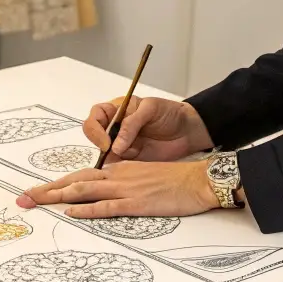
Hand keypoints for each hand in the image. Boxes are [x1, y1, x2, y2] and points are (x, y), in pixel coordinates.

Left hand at [15, 159, 217, 218]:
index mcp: (119, 170)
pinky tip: (72, 212)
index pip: (81, 175)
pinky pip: (107, 206)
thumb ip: (124, 184)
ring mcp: (126, 189)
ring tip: (37, 201)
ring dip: (58, 196)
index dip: (57, 183)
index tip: (38, 191)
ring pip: (84, 189)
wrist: (198, 180)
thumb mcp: (144, 178)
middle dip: (47, 189)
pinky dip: (87, 209)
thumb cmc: (175, 181)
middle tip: (24, 197)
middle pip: (75, 180)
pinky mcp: (136, 203)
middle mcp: (117, 176)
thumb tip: (105, 195)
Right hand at [84, 95, 212, 162]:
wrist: (188, 131)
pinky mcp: (130, 160)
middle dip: (100, 146)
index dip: (95, 129)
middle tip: (115, 153)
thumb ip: (131, 124)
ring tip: (125, 163)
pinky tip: (126, 172)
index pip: (95, 117)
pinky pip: (117, 167)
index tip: (105, 142)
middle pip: (95, 137)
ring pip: (104, 154)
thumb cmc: (169, 113)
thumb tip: (115, 146)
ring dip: (109, 160)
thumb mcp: (150, 109)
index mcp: (117, 110)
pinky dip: (118, 171)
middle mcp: (115, 128)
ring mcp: (122, 145)